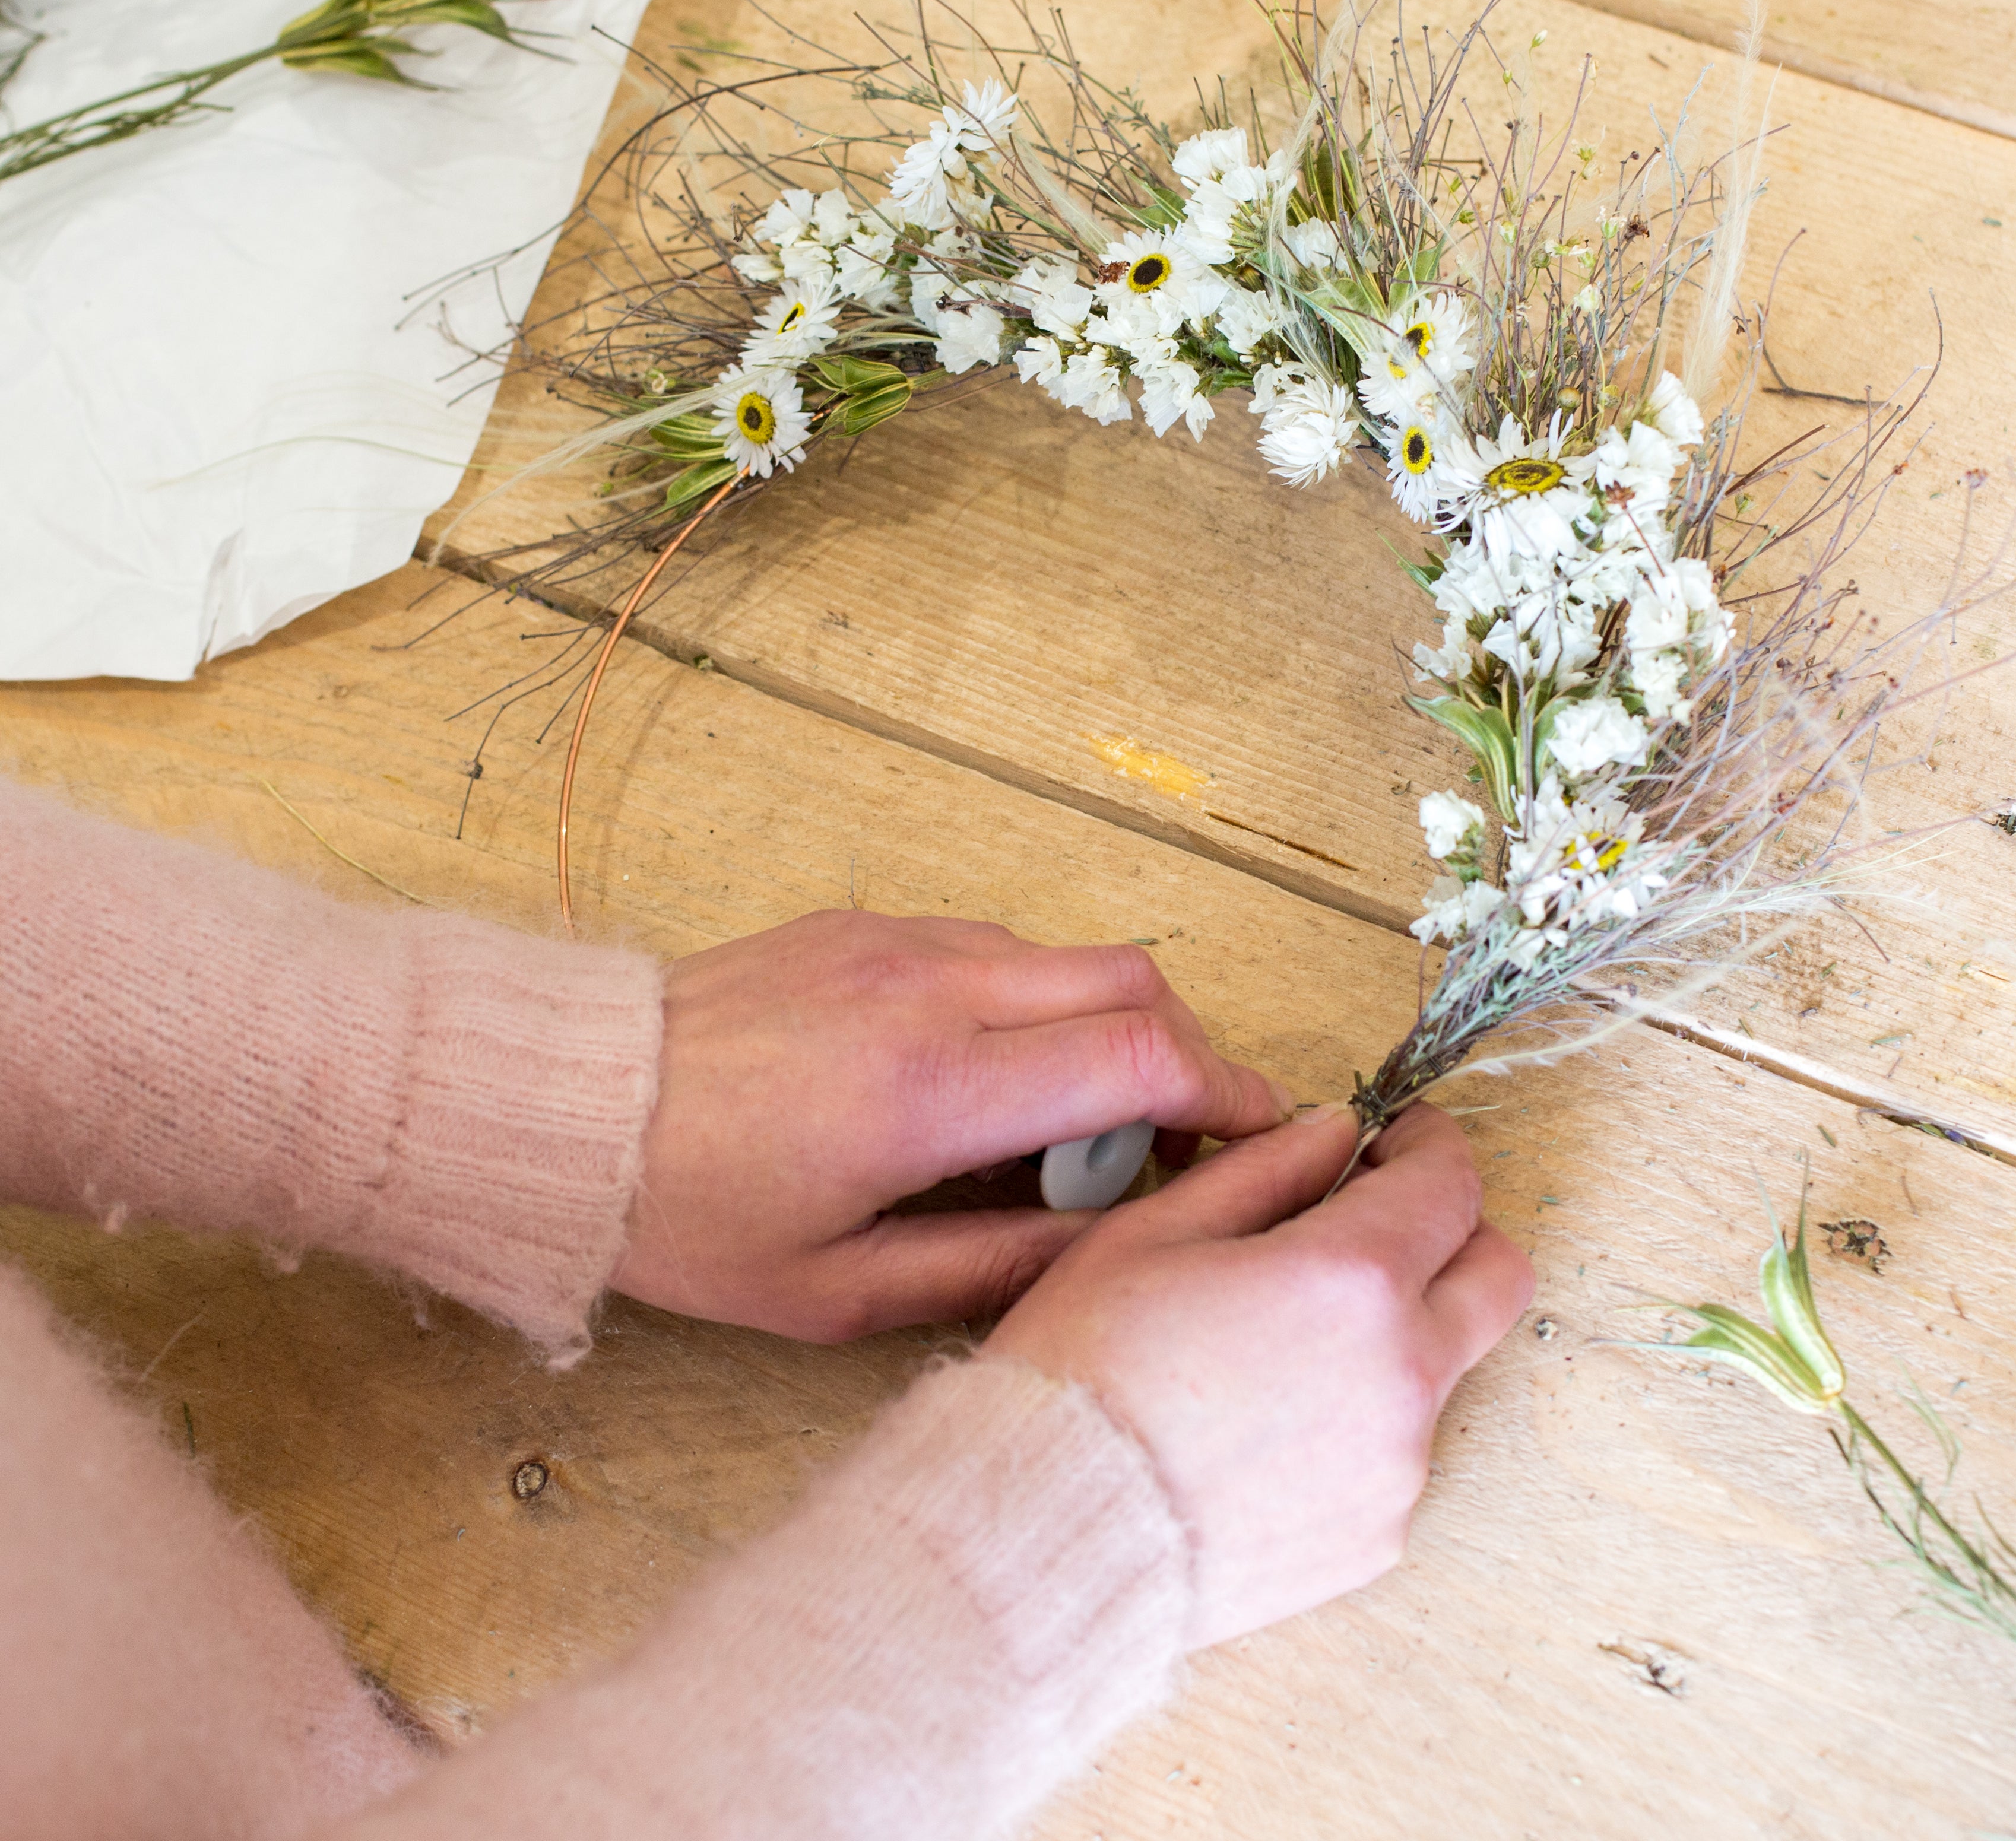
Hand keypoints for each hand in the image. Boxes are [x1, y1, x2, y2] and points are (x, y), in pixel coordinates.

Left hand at [612, 912, 1290, 1341]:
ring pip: (1071, 958)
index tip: (1250, 1141)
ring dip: (1109, 1030)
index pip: (1142, 1057)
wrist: (569, 1108)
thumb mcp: (838, 1292)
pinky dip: (1037, 1005)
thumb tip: (1108, 1251)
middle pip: (1135, 983)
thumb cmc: (689, 1213)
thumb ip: (992, 1271)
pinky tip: (991, 1077)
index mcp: (932, 1088)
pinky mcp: (871, 919)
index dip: (1226, 1097)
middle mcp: (933, 988)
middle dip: (1188, 1057)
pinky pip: (1001, 948)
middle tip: (1172, 1139)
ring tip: (1067, 1123)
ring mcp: (901, 938)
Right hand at [986, 1102, 1531, 1647]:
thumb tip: (1333, 1132)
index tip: (1390, 1138)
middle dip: (1452, 1229)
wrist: (1044, 1532)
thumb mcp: (1157, 1228)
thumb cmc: (1083, 1370)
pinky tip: (1268, 1416)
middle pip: (1496, 1275)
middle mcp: (1402, 1374)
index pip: (1450, 1182)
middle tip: (1375, 1217)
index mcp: (1352, 1280)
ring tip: (1285, 1333)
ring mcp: (1399, 1465)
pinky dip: (1359, 1413)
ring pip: (1444, 1364)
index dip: (1425, 1143)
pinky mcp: (1378, 1534)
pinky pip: (1398, 1447)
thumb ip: (1267, 1166)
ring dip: (1397, 1327)